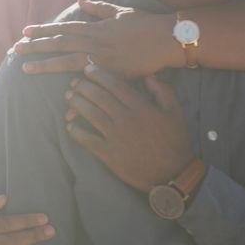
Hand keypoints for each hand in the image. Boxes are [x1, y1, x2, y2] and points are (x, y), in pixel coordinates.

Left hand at [14, 0, 179, 76]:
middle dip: (36, 47)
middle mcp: (95, 42)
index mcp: (95, 27)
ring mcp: (103, 58)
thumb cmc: (145, 24)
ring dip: (46, 65)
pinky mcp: (114, 73)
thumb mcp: (119, 12)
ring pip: (68, 61)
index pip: (63, 28)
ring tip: (26, 69)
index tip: (25, 32)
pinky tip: (60, 96)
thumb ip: (97, 8)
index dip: (43, 30)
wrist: (167, 39)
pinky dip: (76, 89)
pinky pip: (89, 82)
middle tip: (16, 49)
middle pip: (60, 43)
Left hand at [63, 64, 193, 192]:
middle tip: (74, 82)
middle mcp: (126, 119)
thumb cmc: (175, 141)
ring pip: (90, 114)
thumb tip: (148, 76)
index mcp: (141, 107)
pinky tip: (69, 124)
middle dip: (83, 86)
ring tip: (69, 97)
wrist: (174, 174)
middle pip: (98, 96)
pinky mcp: (109, 154)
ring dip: (76, 103)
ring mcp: (116, 137)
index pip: (115, 85)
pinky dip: (76, 131)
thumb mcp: (176, 113)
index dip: (99, 75)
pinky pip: (87, 140)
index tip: (88, 69)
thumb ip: (163, 91)